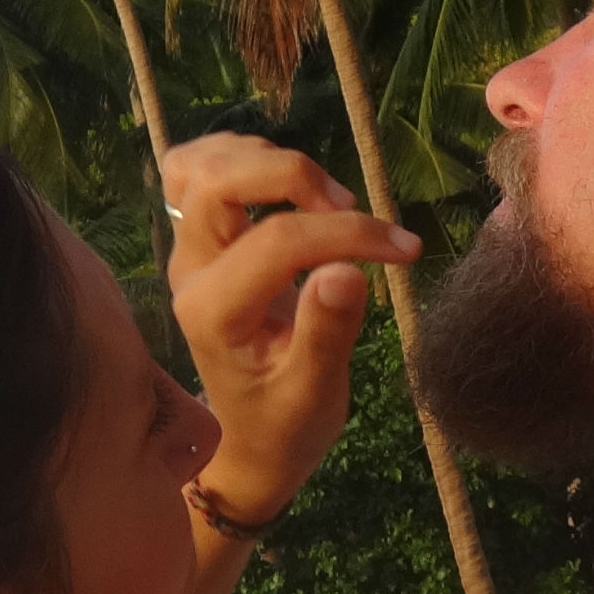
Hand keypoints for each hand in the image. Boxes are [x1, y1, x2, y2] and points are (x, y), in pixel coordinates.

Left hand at [164, 134, 419, 516]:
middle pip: (217, 182)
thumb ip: (327, 334)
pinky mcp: (198, 239)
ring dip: (267, 160)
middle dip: (293, 177)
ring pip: (200, 165)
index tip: (406, 248)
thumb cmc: (286, 423)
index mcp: (213, 314)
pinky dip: (243, 156)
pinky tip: (289, 185)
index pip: (278, 241)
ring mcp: (188, 252)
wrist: (250, 437)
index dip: (349, 233)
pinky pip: (197, 170)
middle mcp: (190, 274)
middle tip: (349, 209)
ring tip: (324, 199)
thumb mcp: (315, 396)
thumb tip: (348, 269)